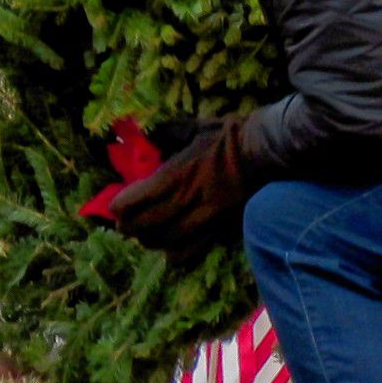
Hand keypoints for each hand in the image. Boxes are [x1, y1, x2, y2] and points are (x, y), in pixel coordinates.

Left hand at [107, 118, 252, 256]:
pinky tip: (170, 251)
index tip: (115, 206)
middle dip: (129, 228)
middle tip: (123, 226)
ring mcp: (204, 218)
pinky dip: (176, 254)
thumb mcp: (193, 128)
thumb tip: (147, 137)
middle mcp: (186, 200)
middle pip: (147, 226)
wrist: (266, 151)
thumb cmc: (229, 136)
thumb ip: (166, 134)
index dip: (120, 207)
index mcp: (176, 175)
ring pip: (167, 241)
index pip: (135, 201)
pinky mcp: (220, 228)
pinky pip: (192, 250)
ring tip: (144, 237)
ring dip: (150, 241)